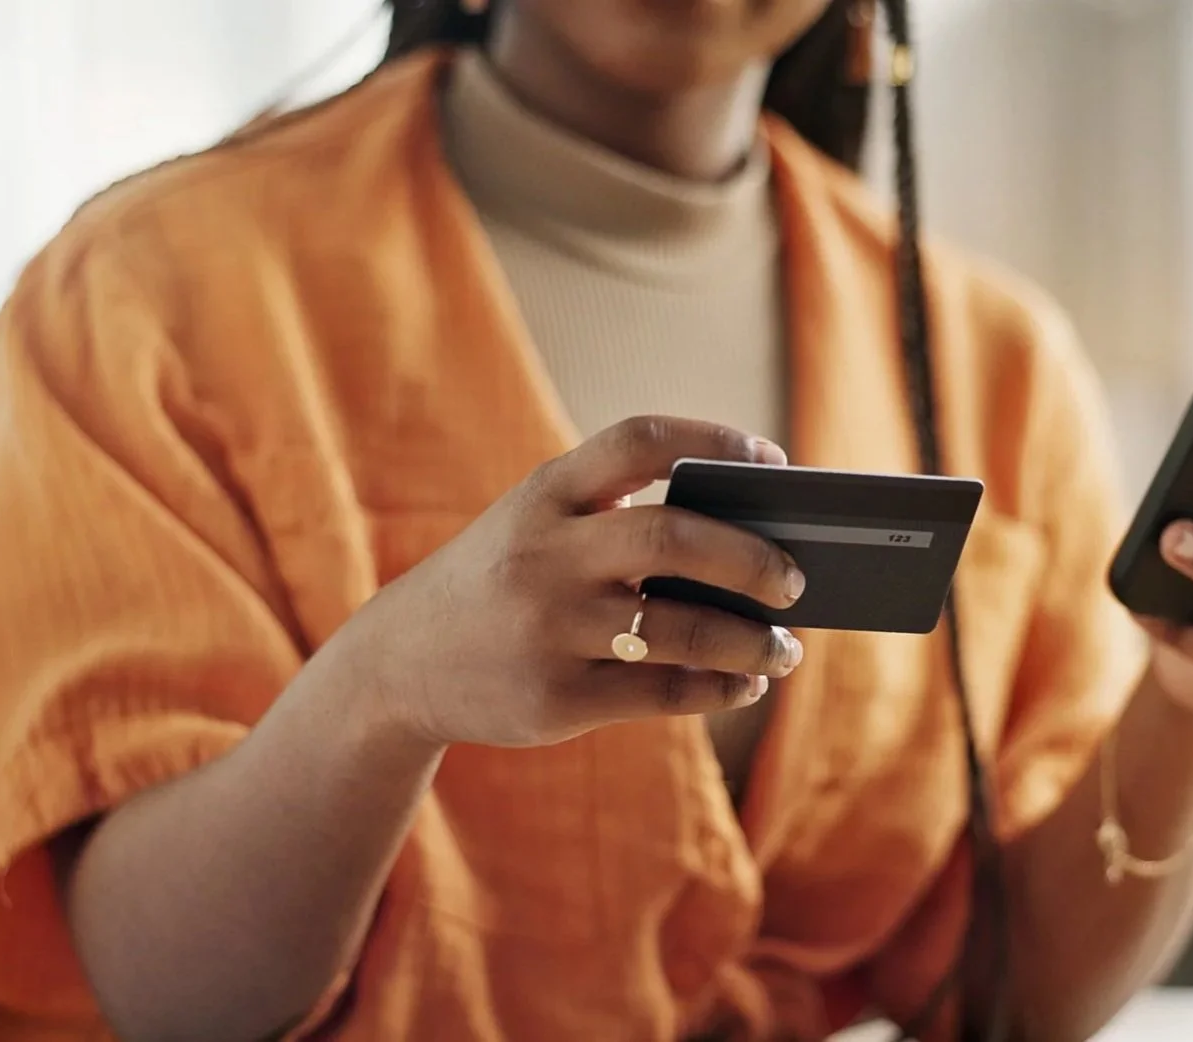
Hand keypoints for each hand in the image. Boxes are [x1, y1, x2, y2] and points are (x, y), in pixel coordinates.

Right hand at [331, 416, 807, 749]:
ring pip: (680, 629)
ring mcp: (549, 629)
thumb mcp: (535, 526)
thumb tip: (749, 542)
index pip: (637, 441)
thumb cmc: (500, 582)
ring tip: (785, 647)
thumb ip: (617, 518)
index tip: (771, 457)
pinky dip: (718, 688)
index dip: (714, 439)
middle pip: (672, 538)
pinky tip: (744, 683)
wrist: (397, 665)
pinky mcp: (556, 698)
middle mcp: (545, 556)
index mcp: (543, 495)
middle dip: (751, 558)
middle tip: (796, 579)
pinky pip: (663, 693)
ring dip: (751, 641)